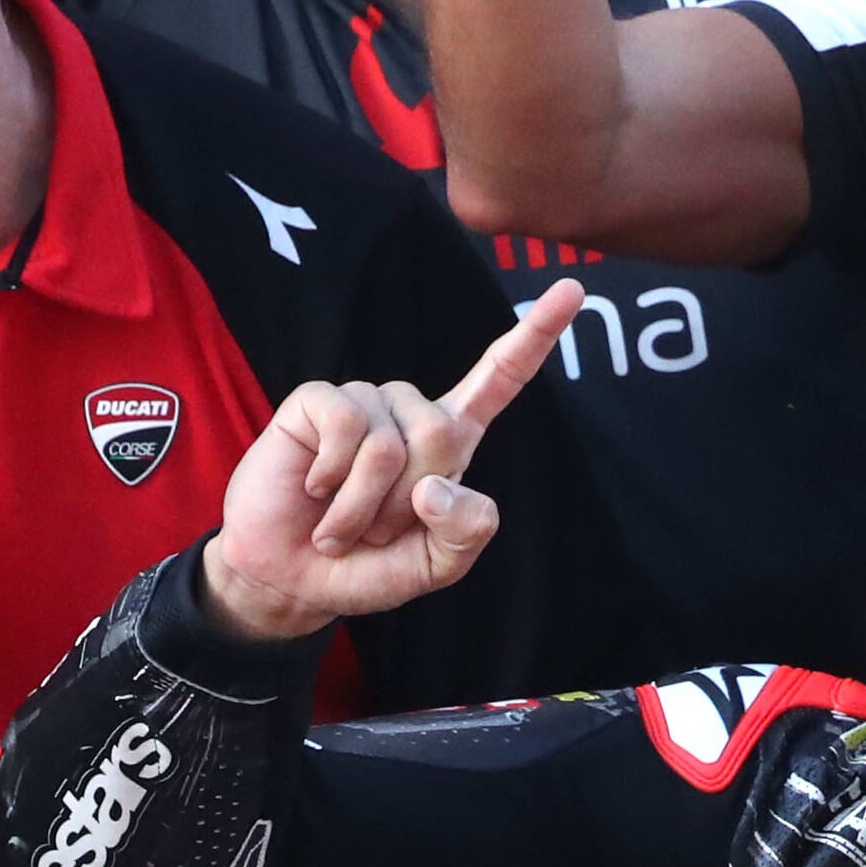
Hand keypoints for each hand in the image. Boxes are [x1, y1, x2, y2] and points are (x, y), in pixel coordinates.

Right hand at [202, 282, 581, 644]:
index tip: (571, 289)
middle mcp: (412, 412)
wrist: (295, 577)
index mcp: (452, 440)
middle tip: (376, 530)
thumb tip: (436, 486)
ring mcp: (364, 401)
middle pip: (442, 433)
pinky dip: (333, 476)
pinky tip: (316, 490)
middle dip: (407, 500)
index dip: (536, 335)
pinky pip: (343, 426)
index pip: (501, 378)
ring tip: (343, 519)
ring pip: (389, 442)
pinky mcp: (316, 401)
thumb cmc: (370, 565)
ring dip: (365, 502)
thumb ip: (465, 532)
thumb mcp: (439, 564)